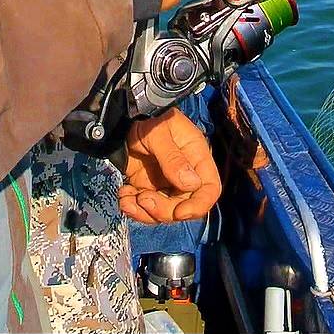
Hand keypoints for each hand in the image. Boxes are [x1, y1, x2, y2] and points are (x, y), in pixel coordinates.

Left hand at [120, 109, 221, 223]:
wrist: (124, 120)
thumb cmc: (149, 119)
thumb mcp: (159, 132)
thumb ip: (172, 158)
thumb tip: (191, 184)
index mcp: (196, 158)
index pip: (209, 188)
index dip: (199, 205)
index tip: (180, 213)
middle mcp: (185, 175)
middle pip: (185, 205)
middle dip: (165, 211)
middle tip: (143, 199)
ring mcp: (166, 184)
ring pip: (164, 212)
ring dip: (146, 213)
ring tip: (128, 200)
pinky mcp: (148, 189)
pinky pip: (145, 209)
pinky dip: (133, 208)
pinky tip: (124, 196)